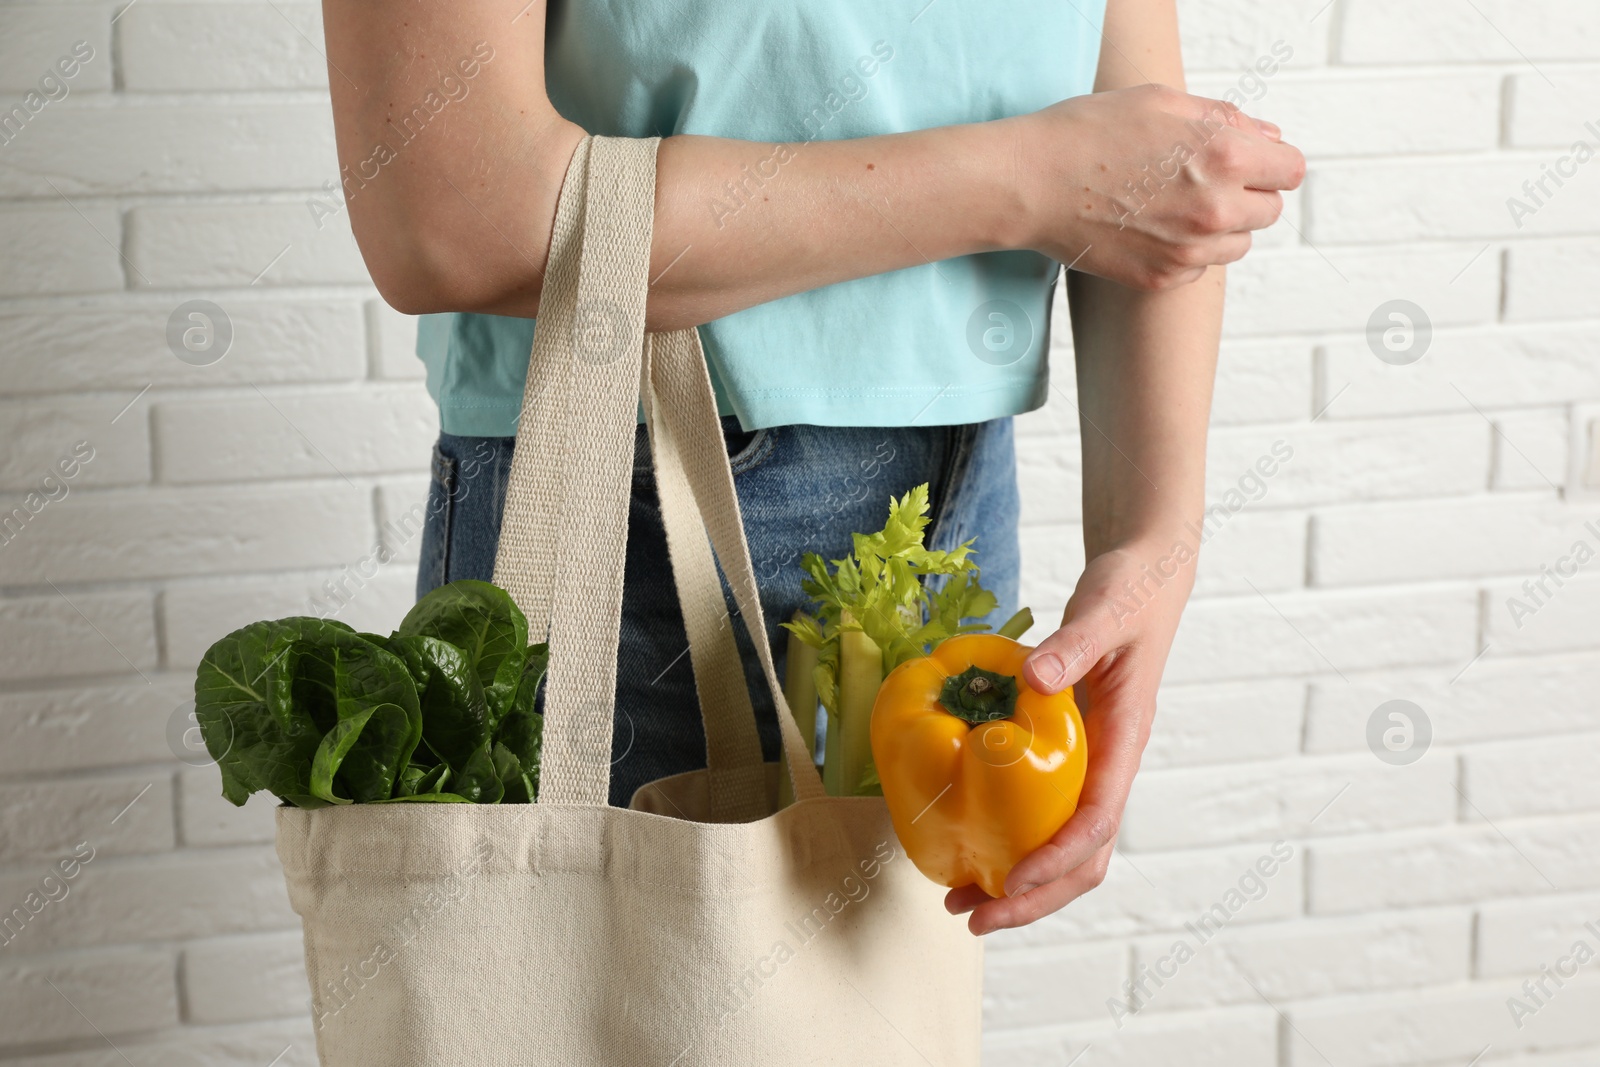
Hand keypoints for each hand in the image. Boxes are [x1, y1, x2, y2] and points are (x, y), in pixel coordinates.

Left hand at [945, 540, 1190, 934]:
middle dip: (1033, 897)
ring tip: (961, 900)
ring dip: (1020, 884)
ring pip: (1065, 847)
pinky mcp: (1067, 757)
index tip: (1012, 879)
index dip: (1057, 858)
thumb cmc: (1130, 593)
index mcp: (1125, 739)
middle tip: (972, 917)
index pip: (1098, 821)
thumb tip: (1034, 681)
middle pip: (1084, 858)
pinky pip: (1043, 815)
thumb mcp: (1104, 610)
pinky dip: (1011, 840)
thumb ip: (1074, 644)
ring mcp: (1090, 766)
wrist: (1144, 580)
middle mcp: (1109, 765)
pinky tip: (967, 845)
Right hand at [1011, 83, 1304, 290]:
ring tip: (1171, 205)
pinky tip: (1148, 228)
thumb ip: (1227, 119)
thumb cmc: (1089, 133)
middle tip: (1200, 181)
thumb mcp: (1162, 101)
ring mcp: (1189, 251)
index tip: (1249, 162)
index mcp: (1225, 155)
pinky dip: (1185, 252)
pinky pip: (1199, 269)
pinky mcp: (1161, 278)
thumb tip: (1270, 138)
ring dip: (1218, 227)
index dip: (1270, 162)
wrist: (1030, 184)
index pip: (1290, 170)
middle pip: (1269, 211)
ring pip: (1237, 244)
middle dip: (1245, 194)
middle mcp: (1215, 209)